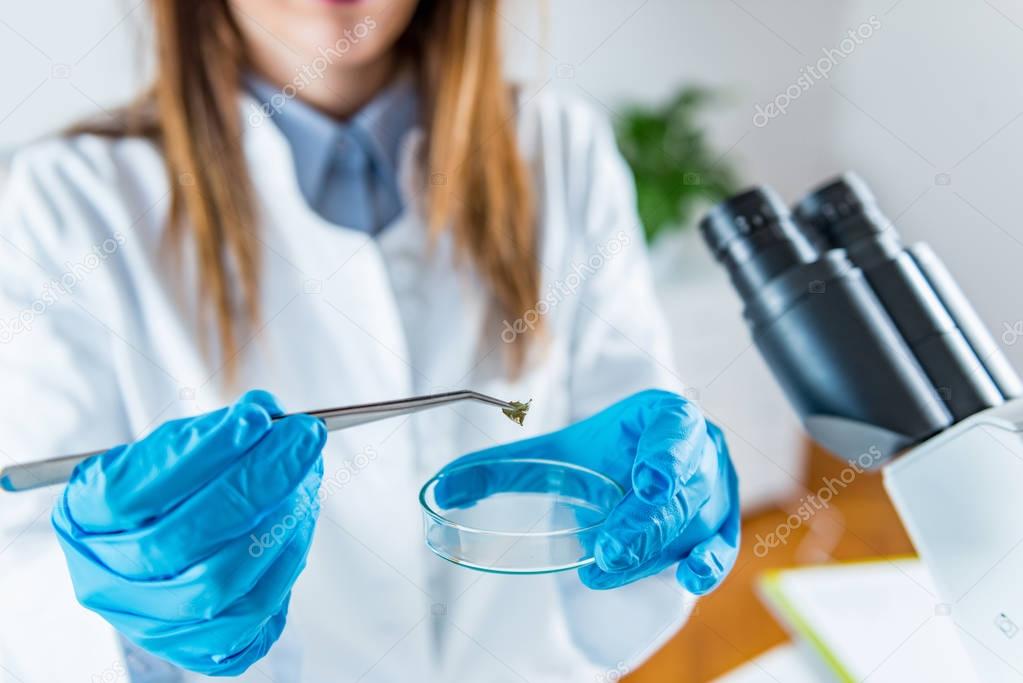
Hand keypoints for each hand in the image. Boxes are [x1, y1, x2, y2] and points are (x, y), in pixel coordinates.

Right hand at [51, 390, 325, 674]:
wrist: (174, 546)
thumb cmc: (175, 488)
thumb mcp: (180, 447)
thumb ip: (216, 429)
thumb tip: (266, 413)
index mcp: (83, 519)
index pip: (129, 493)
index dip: (197, 454)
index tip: (254, 417)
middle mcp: (104, 580)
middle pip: (175, 542)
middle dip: (253, 481)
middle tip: (302, 437)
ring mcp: (149, 622)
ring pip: (214, 584)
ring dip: (275, 521)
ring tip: (308, 475)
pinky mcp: (199, 649)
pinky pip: (249, 619)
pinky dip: (285, 562)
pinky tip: (301, 519)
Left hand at [435, 389, 738, 593]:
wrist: (645, 456)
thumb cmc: (604, 451)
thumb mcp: (556, 452)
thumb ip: (502, 468)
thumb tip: (440, 489)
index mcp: (664, 416)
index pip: (674, 432)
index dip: (664, 457)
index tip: (645, 485)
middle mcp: (698, 450)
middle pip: (677, 492)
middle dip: (641, 524)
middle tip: (606, 551)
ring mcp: (714, 489)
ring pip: (689, 525)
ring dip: (649, 551)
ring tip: (605, 568)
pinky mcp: (719, 525)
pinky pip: (720, 547)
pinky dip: (707, 564)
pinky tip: (687, 579)